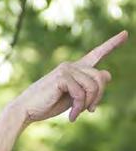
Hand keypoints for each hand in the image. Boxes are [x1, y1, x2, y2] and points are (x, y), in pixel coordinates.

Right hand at [12, 30, 127, 124]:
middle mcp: (72, 65)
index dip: (111, 44)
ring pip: (93, 86)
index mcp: (74, 69)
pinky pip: (81, 92)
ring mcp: (67, 69)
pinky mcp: (62, 77)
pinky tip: (71, 116)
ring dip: (88, 104)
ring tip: (76, 115)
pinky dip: (79, 107)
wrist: (25, 110)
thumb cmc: (47, 105)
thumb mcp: (73, 97)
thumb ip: (89, 87)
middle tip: (90, 111)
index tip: (125, 34)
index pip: (96, 54)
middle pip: (100, 77)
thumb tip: (108, 74)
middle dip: (98, 97)